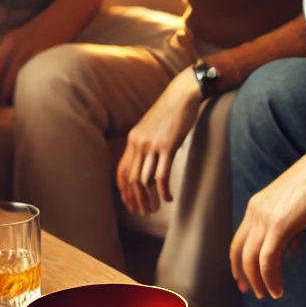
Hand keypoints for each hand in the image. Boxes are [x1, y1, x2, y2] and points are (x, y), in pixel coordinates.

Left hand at [0, 7, 82, 106]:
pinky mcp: (44, 52)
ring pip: (15, 72)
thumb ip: (10, 52)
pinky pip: (33, 71)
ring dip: (7, 88)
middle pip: (2, 70)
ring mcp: (31, 48)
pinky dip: (28, 83)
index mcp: (9, 41)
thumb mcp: (21, 37)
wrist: (64, 14)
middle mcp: (17, 45)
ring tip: (2, 102)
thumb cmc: (43, 28)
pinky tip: (25, 93)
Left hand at [115, 70, 204, 214]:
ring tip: (154, 209)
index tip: (130, 204)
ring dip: (148, 199)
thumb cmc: (171, 111)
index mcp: (133, 140)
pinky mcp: (167, 146)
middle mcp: (139, 144)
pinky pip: (161, 175)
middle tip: (143, 212)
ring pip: (144, 180)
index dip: (124, 191)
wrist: (183, 94)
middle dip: (136, 199)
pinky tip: (168, 198)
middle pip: (132, 179)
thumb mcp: (152, 128)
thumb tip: (149, 162)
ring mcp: (152, 145)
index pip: (122, 171)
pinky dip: (163, 191)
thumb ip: (147, 144)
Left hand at [230, 146, 305, 298]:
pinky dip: (270, 278)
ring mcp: (264, 217)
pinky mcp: (278, 224)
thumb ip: (292, 228)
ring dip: (259, 281)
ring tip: (270, 294)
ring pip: (252, 259)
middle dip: (243, 274)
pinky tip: (278, 289)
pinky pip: (267, 259)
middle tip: (251, 292)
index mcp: (258, 205)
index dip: (239, 261)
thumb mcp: (300, 207)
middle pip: (240, 250)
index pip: (240, 239)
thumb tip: (290, 249)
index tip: (243, 279)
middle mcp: (255, 210)